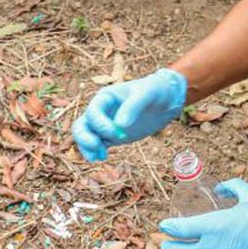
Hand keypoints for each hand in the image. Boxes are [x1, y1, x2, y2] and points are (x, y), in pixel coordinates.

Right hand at [72, 68, 186, 161]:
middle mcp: (101, 111)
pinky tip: (102, 158)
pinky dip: (94, 152)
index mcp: (106, 97)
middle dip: (84, 138)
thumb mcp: (147, 94)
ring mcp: (105, 124)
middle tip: (97, 147)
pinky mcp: (112, 136)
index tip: (117, 132)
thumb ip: (133, 106)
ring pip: (85, 137)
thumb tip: (119, 125)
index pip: (93, 111)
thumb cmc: (155, 90)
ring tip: (99, 157)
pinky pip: (97, 145)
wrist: (166, 100)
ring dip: (87, 147)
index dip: (100, 124)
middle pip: (81, 125)